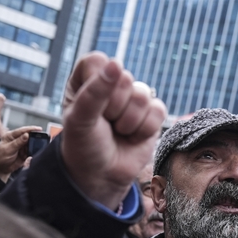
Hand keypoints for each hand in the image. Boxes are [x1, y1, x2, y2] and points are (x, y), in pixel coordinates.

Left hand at [0, 125, 40, 182]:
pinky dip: (33, 151)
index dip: (31, 129)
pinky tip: (33, 153)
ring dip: (34, 146)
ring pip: (31, 143)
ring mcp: (21, 146)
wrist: (1, 169)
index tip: (39, 129)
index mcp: (11, 136)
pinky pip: (31, 150)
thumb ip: (18, 142)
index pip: (22, 130)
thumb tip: (27, 135)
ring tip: (34, 149)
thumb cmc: (1, 157)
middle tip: (40, 140)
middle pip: (29, 136)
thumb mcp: (8, 149)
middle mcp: (17, 139)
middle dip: (34, 138)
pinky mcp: (25, 152)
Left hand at [60, 53, 166, 209]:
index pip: (98, 62)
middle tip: (104, 123)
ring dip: (128, 121)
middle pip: (124, 79)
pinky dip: (144, 129)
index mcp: (87, 78)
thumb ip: (94, 92)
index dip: (97, 84)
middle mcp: (111, 84)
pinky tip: (132, 136)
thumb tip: (116, 64)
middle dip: (113, 108)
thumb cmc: (84, 146)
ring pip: (142, 95)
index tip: (89, 106)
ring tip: (117, 131)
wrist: (102, 175)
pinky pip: (158, 110)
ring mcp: (133, 98)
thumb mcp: (80, 120)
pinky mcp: (152, 113)